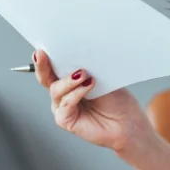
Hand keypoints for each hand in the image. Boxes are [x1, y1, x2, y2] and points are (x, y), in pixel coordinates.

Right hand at [32, 50, 146, 152]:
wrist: (127, 121)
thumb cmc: (116, 99)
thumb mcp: (101, 76)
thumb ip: (85, 67)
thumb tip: (76, 53)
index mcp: (68, 79)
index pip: (52, 66)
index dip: (45, 57)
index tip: (43, 47)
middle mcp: (62, 92)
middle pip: (45, 77)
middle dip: (43, 65)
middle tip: (42, 54)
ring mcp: (62, 106)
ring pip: (56, 90)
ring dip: (69, 80)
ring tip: (84, 74)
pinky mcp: (65, 120)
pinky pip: (65, 104)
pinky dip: (75, 93)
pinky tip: (87, 86)